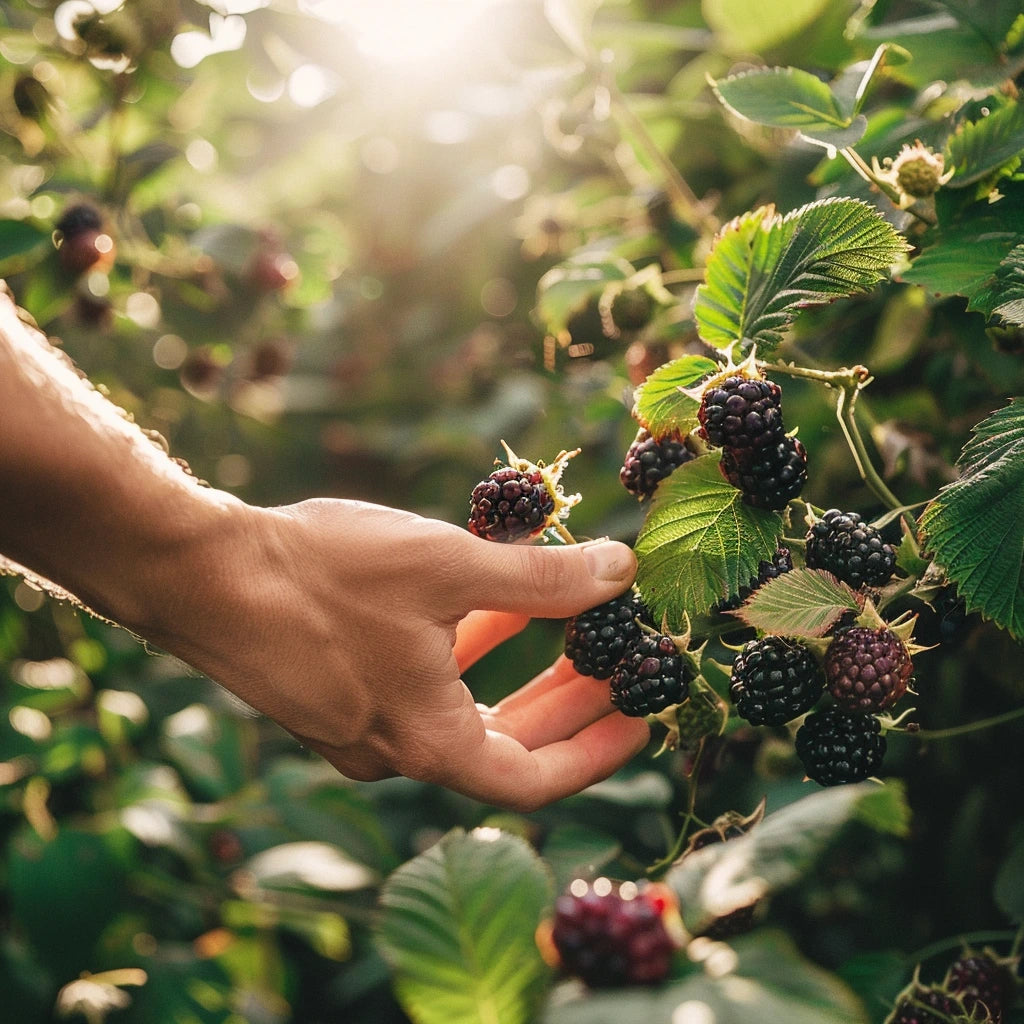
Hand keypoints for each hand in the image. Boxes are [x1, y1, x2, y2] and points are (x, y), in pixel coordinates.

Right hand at [140, 498, 649, 810]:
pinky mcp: (331, 690)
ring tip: (569, 634)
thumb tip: (619, 571)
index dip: (596, 752)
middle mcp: (392, 750)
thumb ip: (542, 576)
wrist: (198, 573)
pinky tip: (487, 604)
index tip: (638, 722)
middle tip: (616, 674)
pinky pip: (417, 684)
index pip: (534, 780)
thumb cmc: (322, 576)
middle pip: (502, 747)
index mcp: (426, 742)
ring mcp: (357, 725)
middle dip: (565, 709)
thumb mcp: (448, 566)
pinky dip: (462, 653)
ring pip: (460, 711)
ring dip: (516, 675)